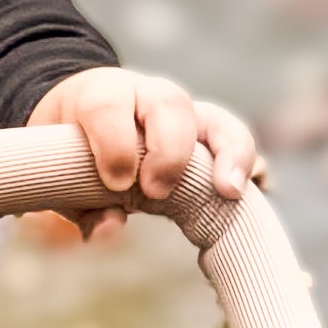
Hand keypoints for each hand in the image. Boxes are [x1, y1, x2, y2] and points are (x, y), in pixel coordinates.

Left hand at [24, 66, 262, 221]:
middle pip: (171, 106)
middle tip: (156, 193)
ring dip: (228, 154)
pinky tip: (263, 187)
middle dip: (168, 152)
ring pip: (216, 120)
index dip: (115, 145)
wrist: (86, 120)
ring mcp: (187, 114)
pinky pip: (238, 143)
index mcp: (104, 96)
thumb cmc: (74, 154)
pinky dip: (251, 165)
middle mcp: (150, 97)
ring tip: (230, 191)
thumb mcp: (64, 179)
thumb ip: (83, 207)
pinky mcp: (211, 136)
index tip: (116, 182)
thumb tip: (109, 232)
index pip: (110, 107)